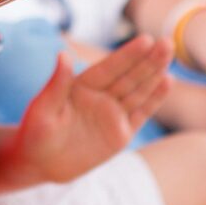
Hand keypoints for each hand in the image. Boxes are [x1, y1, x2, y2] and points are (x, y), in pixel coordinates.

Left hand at [11, 36, 172, 184]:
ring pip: (138, 91)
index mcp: (81, 85)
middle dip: (148, 59)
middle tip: (167, 42)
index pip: (108, 68)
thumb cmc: (35, 134)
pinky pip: (140, 113)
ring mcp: (112, 113)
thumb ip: (56, 84)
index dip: (127, 55)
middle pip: (128, 75)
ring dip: (155, 74)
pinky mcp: (120, 133)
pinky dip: (154, 99)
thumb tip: (63, 54)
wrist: (40, 164)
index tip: (145, 40)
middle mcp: (100, 96)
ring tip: (170, 54)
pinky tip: (167, 82)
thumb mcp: (42, 109)